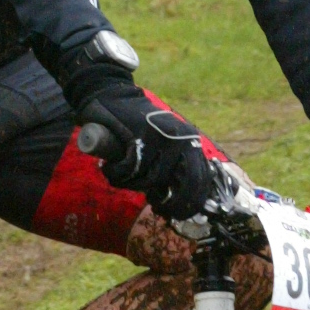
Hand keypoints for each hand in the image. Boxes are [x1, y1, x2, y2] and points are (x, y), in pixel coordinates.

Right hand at [70, 71, 222, 224]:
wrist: (112, 95)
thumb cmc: (135, 127)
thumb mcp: (163, 144)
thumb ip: (174, 166)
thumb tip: (180, 202)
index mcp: (189, 141)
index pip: (200, 179)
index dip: (189, 202)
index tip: (175, 213)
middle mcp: (180, 139)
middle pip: (179, 185)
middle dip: (167, 201)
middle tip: (153, 203)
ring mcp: (161, 136)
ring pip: (150, 180)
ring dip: (131, 183)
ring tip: (122, 172)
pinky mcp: (139, 134)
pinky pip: (129, 169)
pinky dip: (116, 173)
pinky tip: (109, 166)